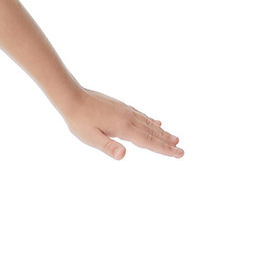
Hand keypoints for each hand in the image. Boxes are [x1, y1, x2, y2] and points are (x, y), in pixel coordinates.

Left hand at [61, 87, 183, 160]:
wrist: (71, 97)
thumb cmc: (79, 120)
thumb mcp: (91, 138)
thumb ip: (108, 147)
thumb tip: (123, 156)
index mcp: (124, 128)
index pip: (149, 142)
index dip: (164, 149)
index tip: (179, 154)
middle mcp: (129, 118)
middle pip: (152, 133)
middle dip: (168, 142)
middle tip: (182, 151)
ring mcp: (125, 111)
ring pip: (148, 124)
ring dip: (162, 132)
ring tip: (174, 138)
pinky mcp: (121, 107)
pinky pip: (141, 116)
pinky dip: (151, 121)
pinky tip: (155, 122)